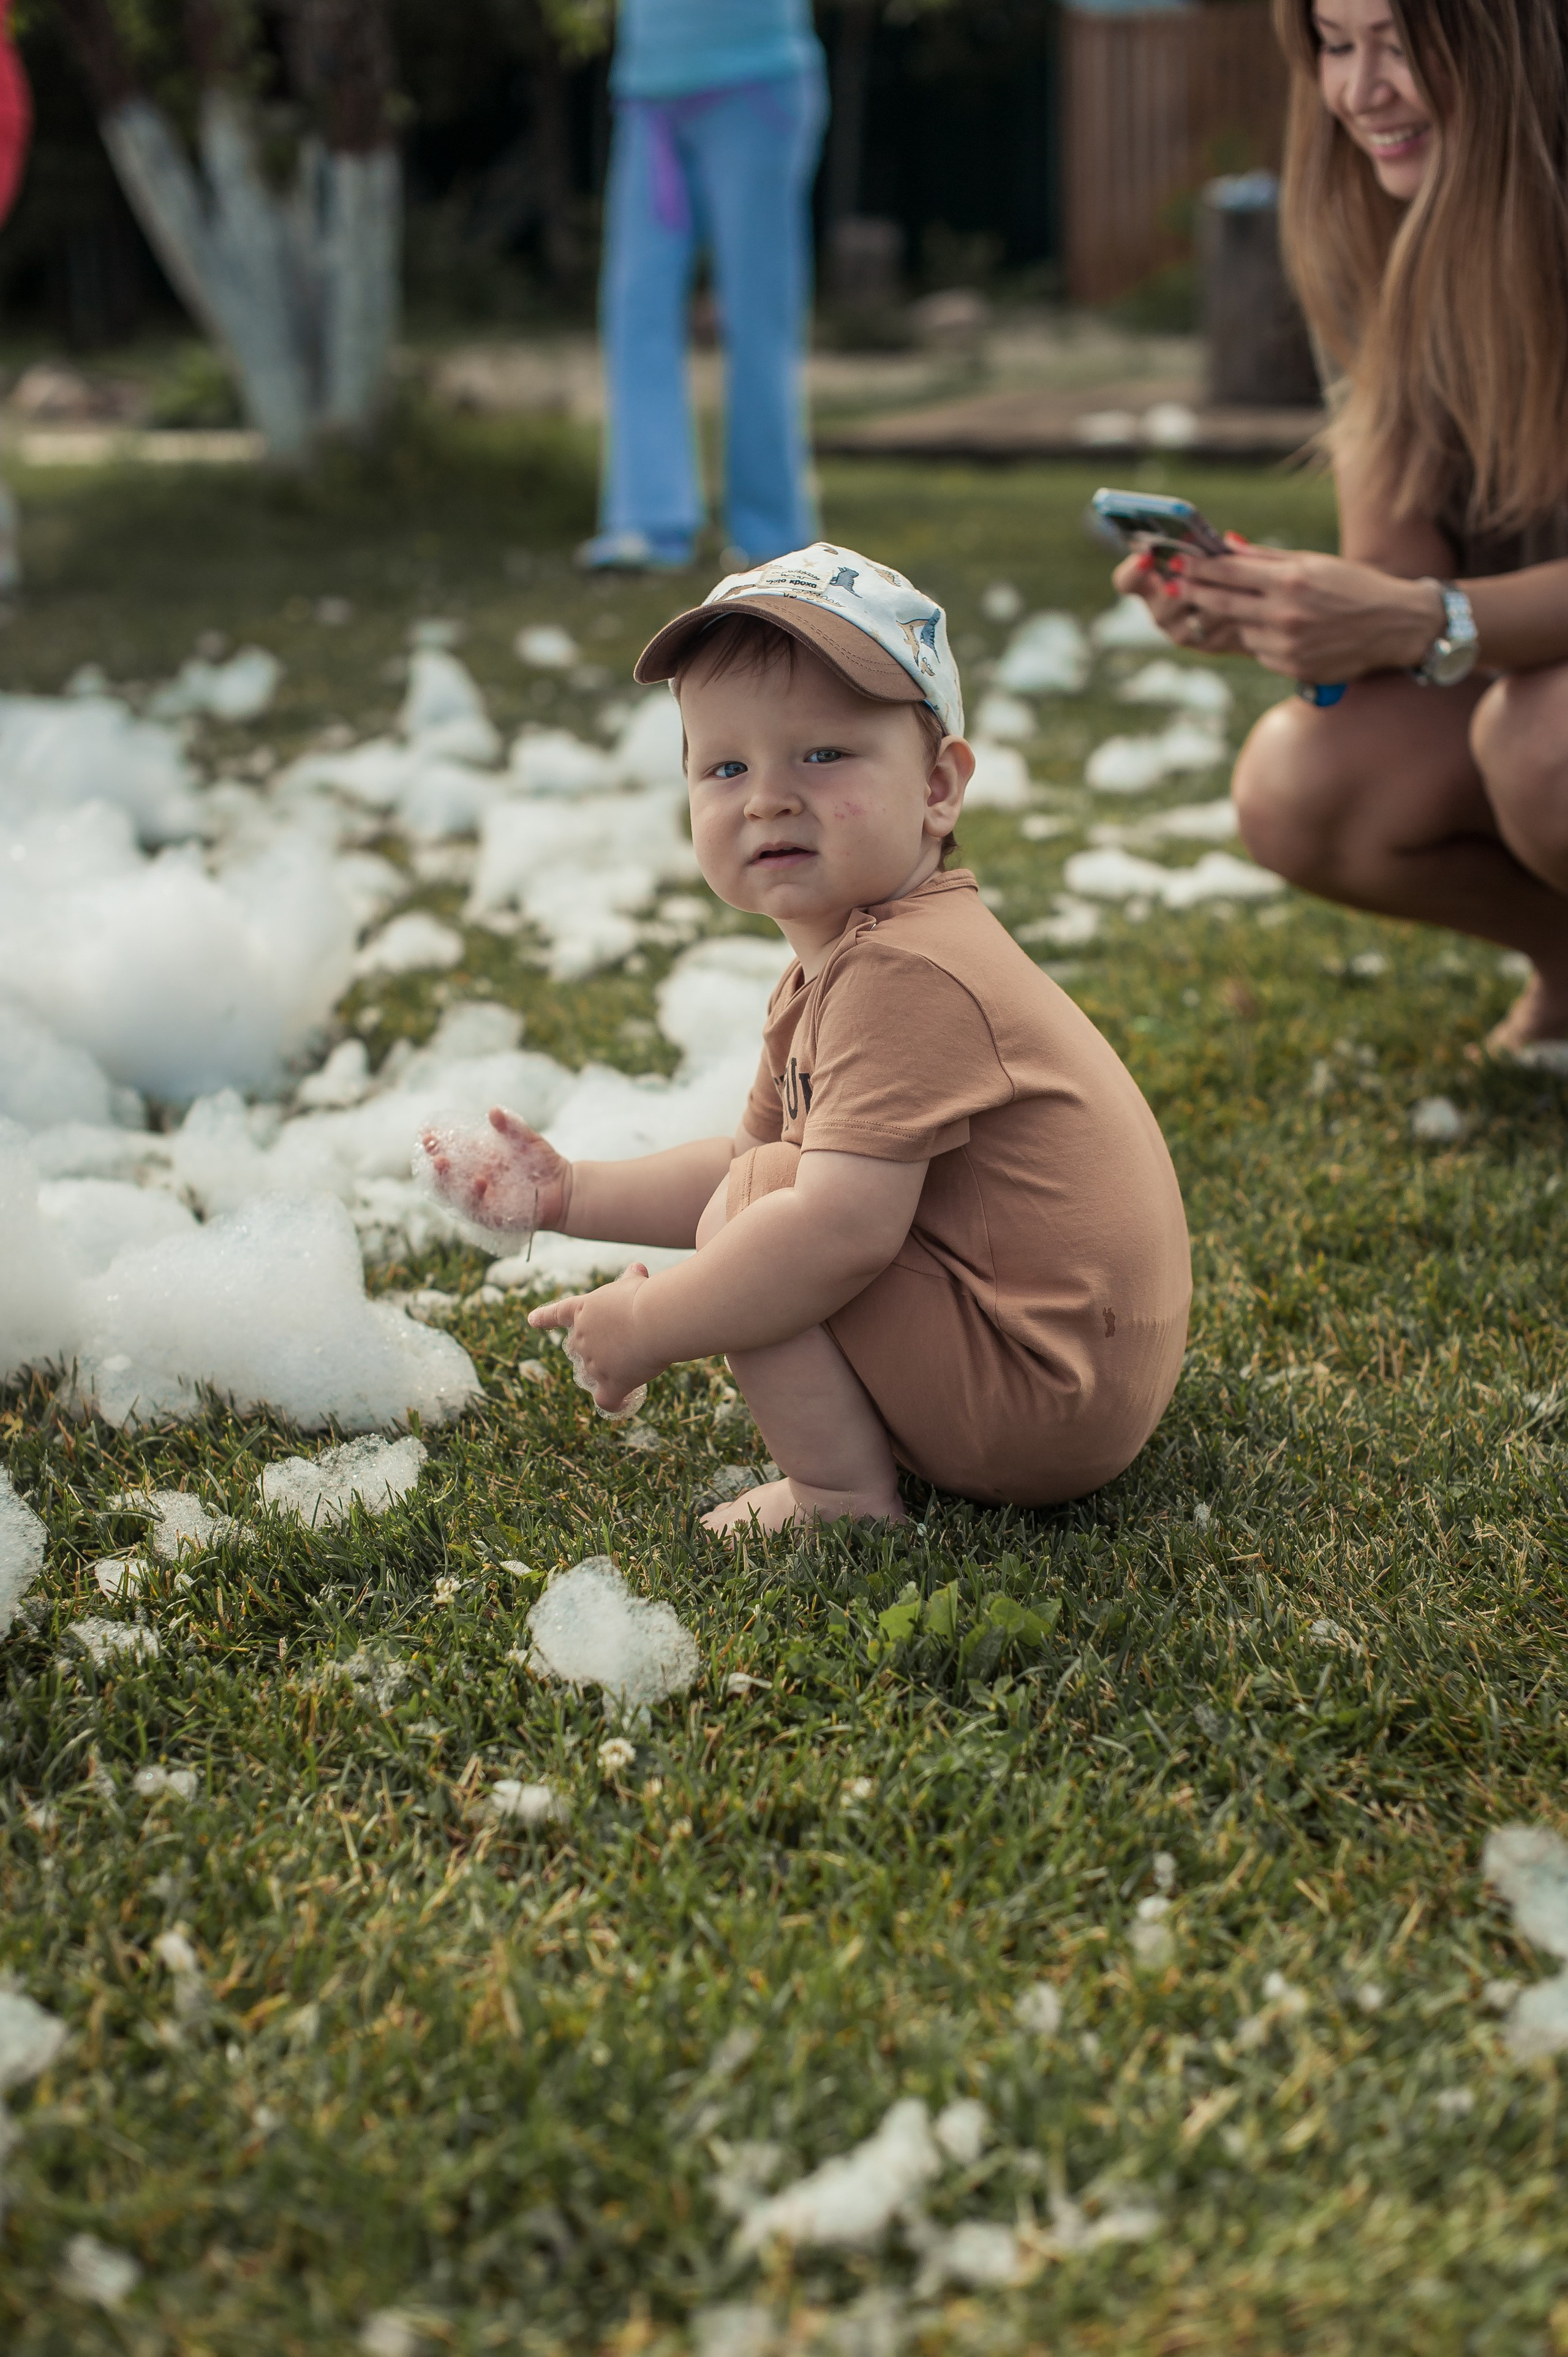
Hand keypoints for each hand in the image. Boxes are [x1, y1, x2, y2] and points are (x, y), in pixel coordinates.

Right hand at [415, 1105, 570, 1234]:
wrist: (564, 1189)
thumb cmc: (543, 1163)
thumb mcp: (528, 1140)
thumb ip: (512, 1127)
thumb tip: (493, 1111)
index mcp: (478, 1161)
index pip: (449, 1152)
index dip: (436, 1145)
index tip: (427, 1134)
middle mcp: (474, 1180)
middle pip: (445, 1175)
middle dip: (434, 1162)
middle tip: (431, 1150)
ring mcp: (481, 1200)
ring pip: (454, 1193)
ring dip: (445, 1180)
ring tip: (442, 1163)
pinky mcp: (492, 1216)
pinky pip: (476, 1209)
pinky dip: (473, 1196)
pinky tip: (478, 1182)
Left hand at [528, 1264, 658, 1414]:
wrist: (653, 1319)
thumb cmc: (645, 1297)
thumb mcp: (634, 1283)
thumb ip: (631, 1280)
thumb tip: (637, 1269)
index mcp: (582, 1310)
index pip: (558, 1314)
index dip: (545, 1317)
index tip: (532, 1320)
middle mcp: (581, 1338)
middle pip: (580, 1349)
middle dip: (598, 1347)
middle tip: (628, 1338)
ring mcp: (593, 1363)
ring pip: (594, 1374)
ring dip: (610, 1371)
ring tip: (636, 1361)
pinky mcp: (611, 1383)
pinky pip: (607, 1400)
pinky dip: (615, 1402)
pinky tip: (624, 1401)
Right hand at [1111, 546, 1248, 654]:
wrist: (1250, 610)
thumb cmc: (1225, 572)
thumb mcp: (1216, 554)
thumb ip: (1213, 548)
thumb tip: (1228, 538)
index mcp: (1150, 583)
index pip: (1127, 581)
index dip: (1133, 571)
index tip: (1147, 557)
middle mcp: (1160, 611)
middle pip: (1163, 600)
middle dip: (1189, 583)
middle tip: (1208, 568)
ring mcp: (1180, 631)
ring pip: (1197, 614)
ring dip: (1220, 595)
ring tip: (1243, 581)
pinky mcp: (1205, 644)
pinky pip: (1220, 627)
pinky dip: (1236, 611)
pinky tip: (1251, 599)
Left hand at [1167, 544, 1444, 681]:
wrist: (1394, 625)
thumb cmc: (1354, 587)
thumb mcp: (1314, 563)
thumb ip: (1267, 558)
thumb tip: (1227, 544)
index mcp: (1291, 581)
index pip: (1230, 572)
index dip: (1199, 567)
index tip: (1179, 561)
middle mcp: (1285, 614)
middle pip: (1223, 603)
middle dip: (1195, 592)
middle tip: (1174, 584)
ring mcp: (1287, 644)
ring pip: (1241, 630)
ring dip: (1240, 620)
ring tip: (1262, 609)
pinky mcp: (1291, 667)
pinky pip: (1260, 651)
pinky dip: (1262, 640)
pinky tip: (1284, 631)